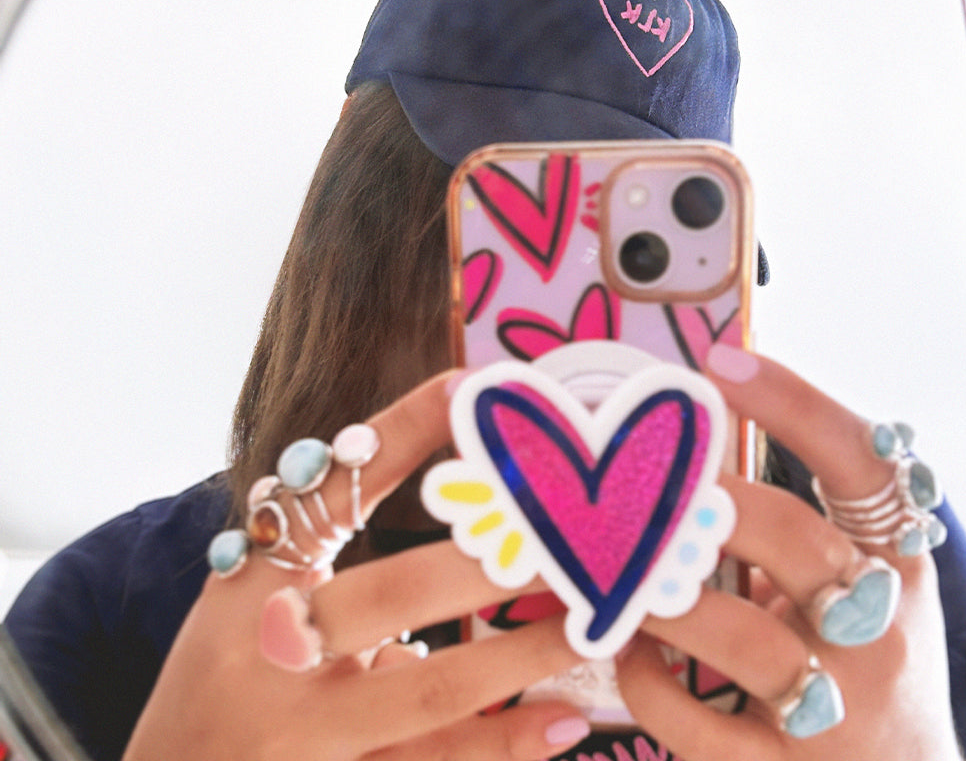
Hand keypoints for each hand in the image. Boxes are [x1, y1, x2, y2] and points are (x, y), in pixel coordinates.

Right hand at [122, 371, 592, 760]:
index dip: (402, 432)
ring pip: (430, 696)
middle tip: (567, 530)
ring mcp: (305, 740)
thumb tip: (437, 461)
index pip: (334, 489)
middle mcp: (272, 656)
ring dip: (522, 655)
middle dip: (485, 558)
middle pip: (392, 593)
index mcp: (253, 581)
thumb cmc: (222, 670)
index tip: (471, 385)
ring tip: (598, 622)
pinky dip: (503, 747)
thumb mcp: (254, 584)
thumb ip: (325, 528)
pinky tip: (567, 722)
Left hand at [615, 345, 962, 760]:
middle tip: (650, 484)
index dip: (793, 403)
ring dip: (663, 595)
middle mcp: (878, 627)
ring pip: (740, 639)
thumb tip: (688, 442)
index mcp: (897, 558)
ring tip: (622, 569)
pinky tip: (632, 648)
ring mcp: (836, 708)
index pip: (863, 462)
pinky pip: (695, 724)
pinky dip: (647, 679)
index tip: (720, 359)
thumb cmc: (863, 652)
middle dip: (711, 504)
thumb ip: (797, 519)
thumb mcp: (860, 576)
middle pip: (795, 540)